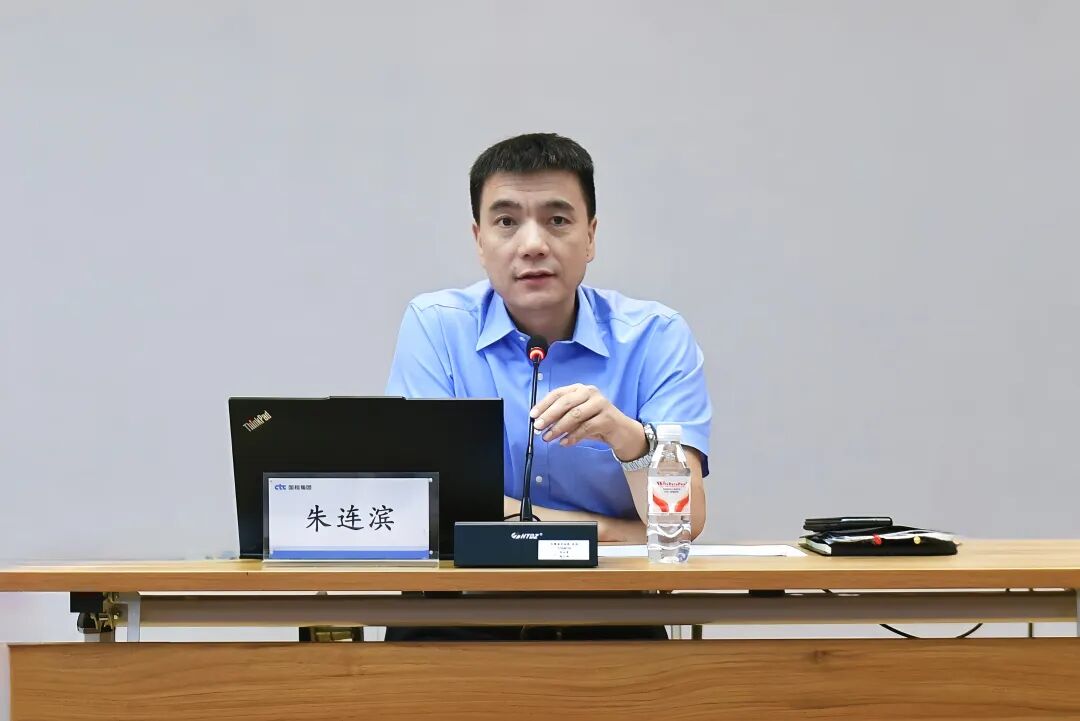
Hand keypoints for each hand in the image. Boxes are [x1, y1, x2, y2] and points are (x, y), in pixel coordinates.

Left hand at [530, 383, 646, 460]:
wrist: (621, 432)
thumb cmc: (595, 423)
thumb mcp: (576, 418)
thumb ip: (561, 417)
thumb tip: (540, 424)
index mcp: (579, 389)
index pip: (558, 393)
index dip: (544, 404)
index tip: (532, 415)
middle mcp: (590, 392)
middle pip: (565, 403)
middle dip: (549, 416)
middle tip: (537, 428)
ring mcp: (600, 403)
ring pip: (575, 415)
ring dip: (558, 427)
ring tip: (547, 438)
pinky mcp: (607, 418)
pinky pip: (586, 427)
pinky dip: (573, 436)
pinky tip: (564, 443)